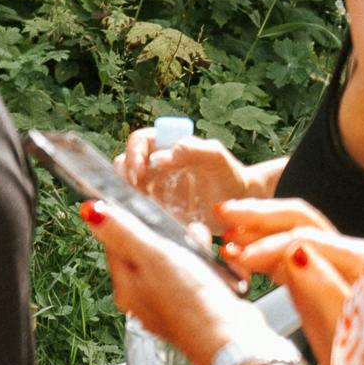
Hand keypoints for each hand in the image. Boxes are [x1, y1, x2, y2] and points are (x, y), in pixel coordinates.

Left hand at [80, 199, 264, 364]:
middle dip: (167, 237)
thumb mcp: (153, 257)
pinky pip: (199, 279)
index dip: (127, 222)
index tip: (142, 208)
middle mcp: (144, 300)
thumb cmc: (192, 304)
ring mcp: (170, 306)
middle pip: (147, 253)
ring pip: (176, 264)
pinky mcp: (196, 310)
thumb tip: (90, 212)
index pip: (114, 245)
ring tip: (202, 243)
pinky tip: (219, 266)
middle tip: (181, 231)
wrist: (233, 343)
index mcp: (127, 288)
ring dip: (191, 250)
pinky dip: (208, 268)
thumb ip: (123, 233)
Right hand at [116, 128, 266, 222]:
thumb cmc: (229, 175)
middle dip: (123, 177)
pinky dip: (139, 217)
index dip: (134, 153)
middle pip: (123, 165)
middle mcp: (153, 167)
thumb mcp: (216, 157)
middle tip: (134, 192)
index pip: (139, 141)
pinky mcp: (156, 213)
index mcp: (165, 146)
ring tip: (141, 208)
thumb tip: (157, 158)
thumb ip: (191, 149)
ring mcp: (153, 191)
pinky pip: (140, 213)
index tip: (139, 172)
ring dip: (128, 197)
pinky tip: (150, 223)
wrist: (240, 207)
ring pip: (126, 190)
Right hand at [222, 205, 363, 356]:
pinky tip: (236, 252)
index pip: (310, 239)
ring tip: (224, 227)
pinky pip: (287, 254)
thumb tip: (297, 253)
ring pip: (291, 232)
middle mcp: (353, 259)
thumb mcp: (346, 340)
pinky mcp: (319, 278)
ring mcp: (335, 266)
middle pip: (302, 221)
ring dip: (255, 227)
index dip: (270, 244)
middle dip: (260, 216)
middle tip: (224, 214)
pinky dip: (260, 250)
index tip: (239, 256)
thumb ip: (325, 294)